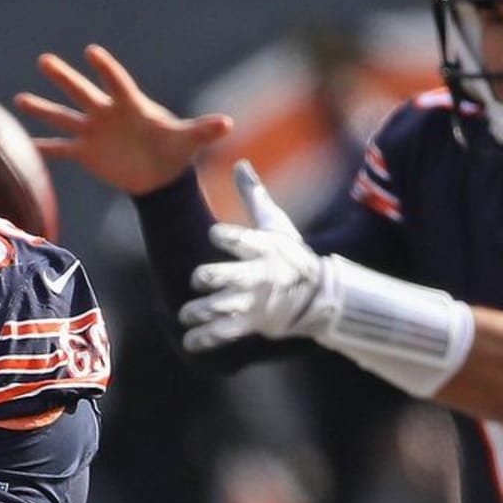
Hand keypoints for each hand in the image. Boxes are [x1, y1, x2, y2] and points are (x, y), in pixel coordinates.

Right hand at [14, 44, 232, 194]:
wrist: (159, 175)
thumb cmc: (174, 151)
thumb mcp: (190, 140)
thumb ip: (204, 129)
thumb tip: (227, 124)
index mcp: (131, 106)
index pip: (116, 83)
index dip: (106, 68)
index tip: (92, 53)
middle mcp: (107, 114)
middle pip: (81, 92)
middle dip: (64, 78)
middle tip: (45, 60)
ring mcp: (94, 132)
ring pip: (64, 118)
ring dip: (42, 109)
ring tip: (19, 98)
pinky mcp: (86, 153)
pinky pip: (62, 149)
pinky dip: (45, 148)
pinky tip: (25, 144)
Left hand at [179, 160, 324, 350]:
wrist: (316, 296)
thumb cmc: (289, 254)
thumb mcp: (276, 224)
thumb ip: (253, 196)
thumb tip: (240, 163)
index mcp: (264, 248)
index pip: (245, 240)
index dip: (229, 237)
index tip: (214, 233)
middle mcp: (259, 276)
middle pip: (232, 277)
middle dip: (211, 278)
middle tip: (197, 278)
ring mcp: (254, 302)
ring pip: (223, 308)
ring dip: (201, 312)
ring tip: (185, 313)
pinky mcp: (251, 324)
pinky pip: (225, 334)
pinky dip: (206, 339)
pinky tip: (190, 339)